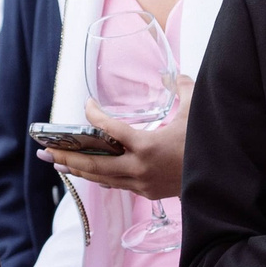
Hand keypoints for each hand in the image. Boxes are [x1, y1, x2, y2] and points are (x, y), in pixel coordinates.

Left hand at [39, 79, 192, 200]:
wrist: (220, 181)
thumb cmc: (207, 146)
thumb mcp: (197, 113)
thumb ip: (184, 89)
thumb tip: (175, 74)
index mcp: (148, 146)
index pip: (110, 130)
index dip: (93, 116)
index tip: (87, 104)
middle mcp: (139, 168)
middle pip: (94, 164)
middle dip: (67, 156)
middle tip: (45, 150)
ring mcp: (140, 183)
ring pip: (100, 178)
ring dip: (77, 169)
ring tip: (55, 162)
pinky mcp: (145, 192)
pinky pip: (115, 184)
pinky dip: (98, 177)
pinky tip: (86, 172)